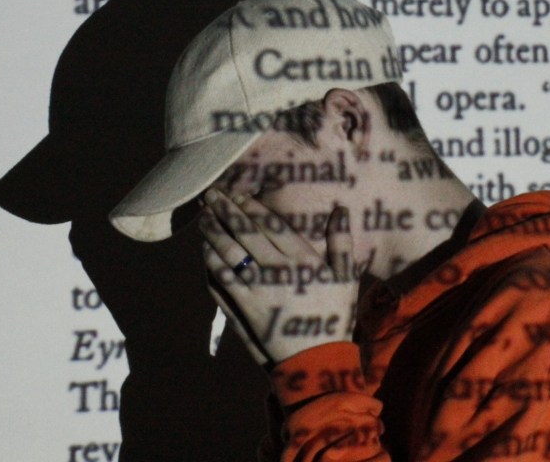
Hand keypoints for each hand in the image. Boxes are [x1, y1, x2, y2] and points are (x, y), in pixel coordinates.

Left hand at [199, 189, 359, 364]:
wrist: (317, 357)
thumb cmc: (333, 314)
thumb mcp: (346, 276)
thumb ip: (341, 242)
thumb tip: (341, 209)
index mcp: (302, 258)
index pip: (270, 224)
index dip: (251, 206)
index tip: (237, 192)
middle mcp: (277, 269)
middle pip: (245, 233)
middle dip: (226, 211)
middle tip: (211, 194)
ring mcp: (257, 289)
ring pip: (229, 253)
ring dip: (213, 233)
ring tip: (203, 218)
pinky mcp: (244, 308)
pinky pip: (223, 280)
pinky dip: (211, 263)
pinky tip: (205, 251)